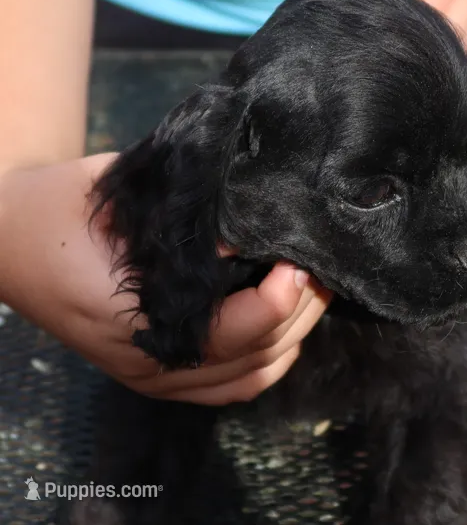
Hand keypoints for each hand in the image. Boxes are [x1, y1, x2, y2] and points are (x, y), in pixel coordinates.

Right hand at [0, 154, 331, 405]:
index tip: (296, 255)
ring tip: (314, 285)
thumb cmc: (62, 209)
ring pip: (254, 374)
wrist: (11, 238)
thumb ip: (190, 217)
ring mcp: (154, 376)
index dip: (279, 296)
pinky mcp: (160, 374)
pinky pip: (234, 385)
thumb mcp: (124, 197)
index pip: (234, 332)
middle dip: (302, 307)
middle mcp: (149, 361)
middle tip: (321, 262)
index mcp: (134, 320)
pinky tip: (287, 320)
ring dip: (295, 331)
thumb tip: (256, 224)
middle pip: (257, 354)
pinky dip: (272, 357)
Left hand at [388, 0, 466, 65]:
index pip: (423, 24)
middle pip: (446, 45)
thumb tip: (391, 13)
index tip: (389, 34)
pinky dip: (466, 55)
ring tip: (429, 44)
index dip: (404, 33)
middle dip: (423, 47)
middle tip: (405, 42)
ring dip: (446, 56)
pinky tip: (450, 46)